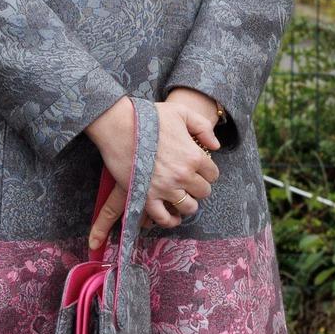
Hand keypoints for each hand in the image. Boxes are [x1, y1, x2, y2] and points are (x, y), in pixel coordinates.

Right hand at [86, 98, 221, 248]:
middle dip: (199, 188)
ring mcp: (165, 188)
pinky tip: (172, 217)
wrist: (119, 125)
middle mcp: (183, 175)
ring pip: (188, 207)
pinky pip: (163, 218)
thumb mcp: (182, 113)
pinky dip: (170, 220)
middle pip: (203, 192)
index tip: (199, 171)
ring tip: (182, 198)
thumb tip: (215, 146)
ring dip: (188, 204)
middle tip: (190, 183)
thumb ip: (203, 127)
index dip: (207, 173)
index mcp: (195, 156)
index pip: (213, 174)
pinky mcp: (145, 196)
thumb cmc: (149, 117)